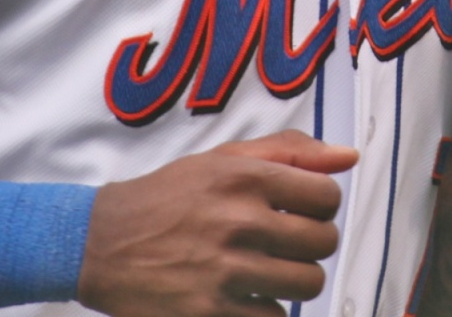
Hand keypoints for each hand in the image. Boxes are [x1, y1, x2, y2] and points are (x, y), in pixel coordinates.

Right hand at [78, 129, 357, 316]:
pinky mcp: (212, 314)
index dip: (320, 205)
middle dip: (308, 244)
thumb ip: (288, 151)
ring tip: (265, 270)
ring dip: (291, 280)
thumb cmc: (168, 196)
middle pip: (322, 243)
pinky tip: (243, 295)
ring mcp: (225, 271)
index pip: (326, 195)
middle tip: (280, 242)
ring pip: (306, 284)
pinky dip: (266, 312)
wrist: (103, 242)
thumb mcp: (220, 158)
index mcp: (242, 175)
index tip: (300, 210)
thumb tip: (349, 157)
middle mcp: (237, 220)